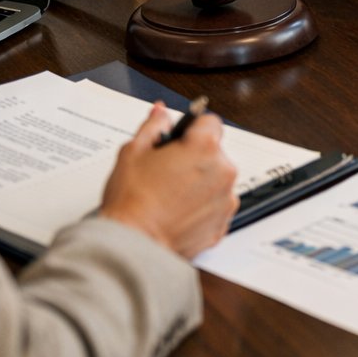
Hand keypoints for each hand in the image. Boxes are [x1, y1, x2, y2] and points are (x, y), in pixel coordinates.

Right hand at [99, 103, 238, 257]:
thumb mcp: (133, 152)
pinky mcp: (223, 223)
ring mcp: (226, 199)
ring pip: (215, 181)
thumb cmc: (131, 201)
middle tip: (166, 171)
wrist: (134, 244)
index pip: (210, 122)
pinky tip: (177, 212)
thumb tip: (161, 112)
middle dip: (194, 158)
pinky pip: (215, 206)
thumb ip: (153, 126)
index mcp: (204, 147)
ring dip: (200, 184)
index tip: (180, 140)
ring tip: (169, 196)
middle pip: (213, 153)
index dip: (192, 129)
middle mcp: (223, 171)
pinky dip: (201, 208)